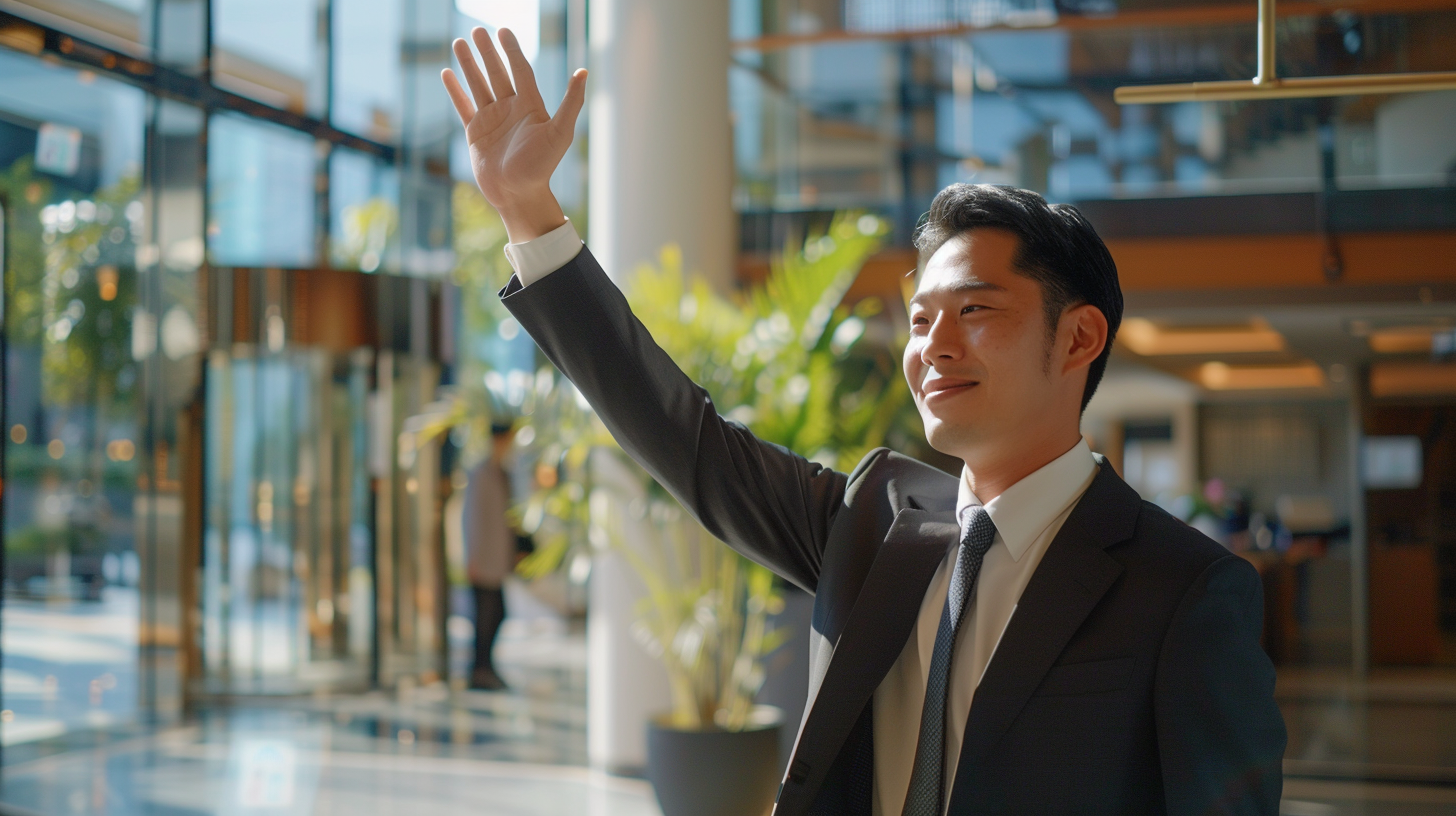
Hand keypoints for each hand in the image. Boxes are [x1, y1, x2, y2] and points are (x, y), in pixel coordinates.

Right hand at [442, 27, 586, 241]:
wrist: (518, 195)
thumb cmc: (541, 166)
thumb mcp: (560, 133)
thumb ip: (571, 102)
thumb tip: (584, 72)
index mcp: (530, 106)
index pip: (520, 70)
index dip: (512, 50)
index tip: (503, 30)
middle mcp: (511, 109)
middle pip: (497, 73)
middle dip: (487, 52)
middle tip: (477, 30)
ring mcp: (492, 120)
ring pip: (478, 85)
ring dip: (469, 64)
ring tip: (460, 42)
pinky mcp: (475, 133)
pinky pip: (463, 106)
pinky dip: (455, 90)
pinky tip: (446, 73)